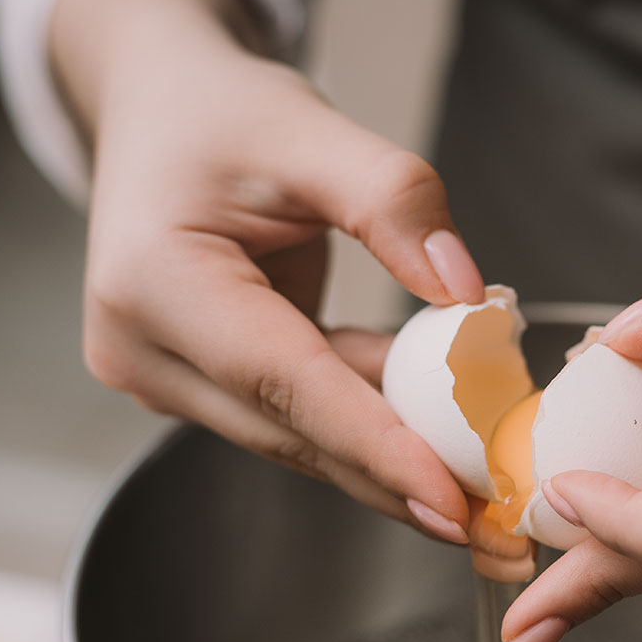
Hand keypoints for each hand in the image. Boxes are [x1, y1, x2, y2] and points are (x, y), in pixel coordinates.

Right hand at [51, 0, 482, 541]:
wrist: (157, 109)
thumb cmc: (221, 112)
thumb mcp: (310, 128)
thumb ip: (394, 200)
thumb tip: (470, 295)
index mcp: (153, 282)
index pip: (283, 382)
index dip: (373, 446)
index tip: (451, 502)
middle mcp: (144, 348)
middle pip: (295, 431)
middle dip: (401, 480)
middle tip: (497, 532)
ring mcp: (164, 374)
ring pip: (301, 434)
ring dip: (395, 459)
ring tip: (490, 495)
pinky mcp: (197, 383)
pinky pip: (299, 413)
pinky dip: (371, 418)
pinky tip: (445, 431)